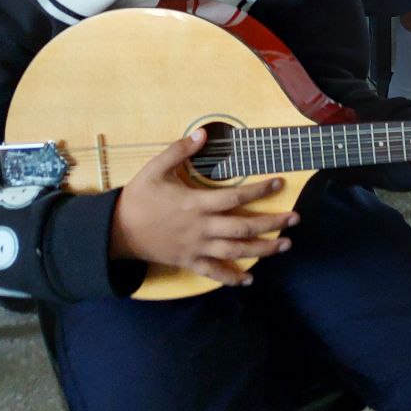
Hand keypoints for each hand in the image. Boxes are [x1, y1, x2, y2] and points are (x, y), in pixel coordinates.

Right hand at [110, 129, 296, 287]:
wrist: (115, 232)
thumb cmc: (138, 198)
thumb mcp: (155, 168)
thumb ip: (180, 150)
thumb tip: (203, 132)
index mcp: (196, 204)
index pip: (235, 198)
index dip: (260, 190)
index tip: (279, 182)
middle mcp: (201, 228)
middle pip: (243, 228)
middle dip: (272, 223)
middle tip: (295, 218)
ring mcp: (196, 248)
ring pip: (235, 252)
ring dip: (263, 250)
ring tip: (285, 245)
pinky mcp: (189, 262)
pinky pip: (214, 273)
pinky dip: (232, 278)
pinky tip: (250, 279)